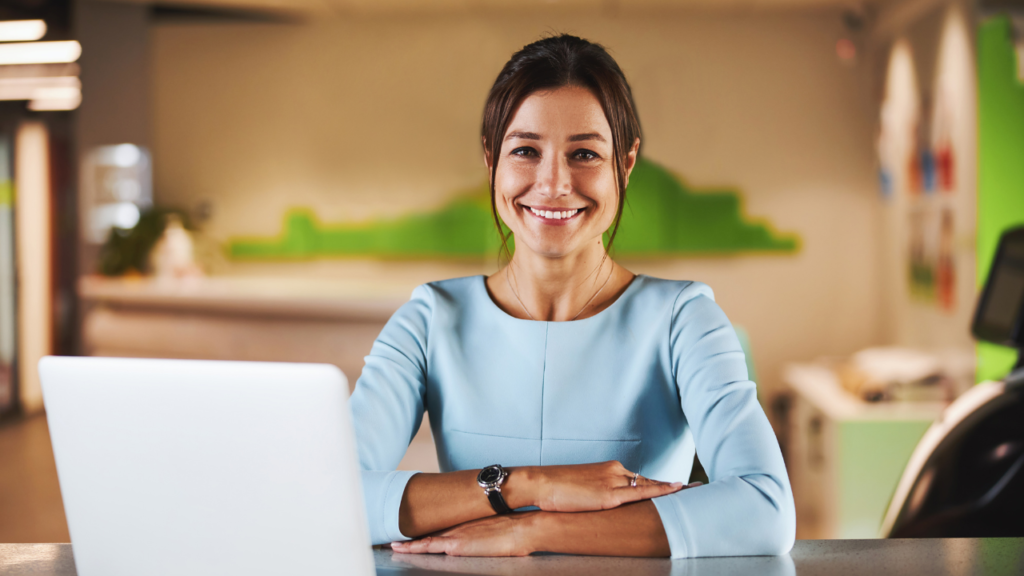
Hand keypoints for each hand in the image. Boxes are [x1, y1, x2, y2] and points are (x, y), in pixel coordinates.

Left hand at [391, 512, 538, 556]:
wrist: (523, 528)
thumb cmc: (515, 530)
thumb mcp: (495, 528)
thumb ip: (484, 532)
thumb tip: (487, 537)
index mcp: (465, 524)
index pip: (440, 527)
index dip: (426, 530)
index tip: (413, 531)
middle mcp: (457, 527)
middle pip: (429, 532)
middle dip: (412, 535)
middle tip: (395, 537)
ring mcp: (455, 535)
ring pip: (425, 539)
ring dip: (408, 542)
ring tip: (392, 544)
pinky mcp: (456, 545)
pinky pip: (428, 546)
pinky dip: (413, 547)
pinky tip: (401, 548)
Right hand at [514, 460, 687, 512]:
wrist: (540, 483)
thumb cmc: (555, 488)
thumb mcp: (582, 489)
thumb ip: (598, 493)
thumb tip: (602, 504)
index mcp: (609, 469)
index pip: (640, 478)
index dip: (661, 484)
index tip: (679, 486)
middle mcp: (616, 471)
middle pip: (650, 481)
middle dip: (674, 487)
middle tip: (698, 488)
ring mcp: (614, 482)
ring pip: (651, 485)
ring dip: (673, 490)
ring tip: (696, 491)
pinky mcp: (609, 495)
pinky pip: (642, 493)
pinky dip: (662, 491)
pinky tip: (677, 490)